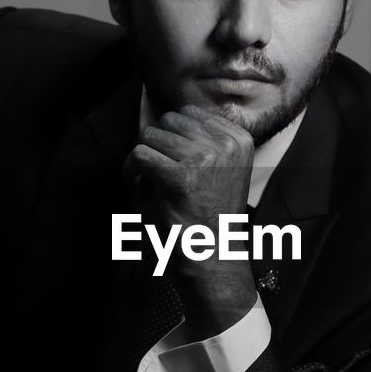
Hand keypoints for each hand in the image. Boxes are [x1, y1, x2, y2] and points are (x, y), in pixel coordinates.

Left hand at [125, 105, 257, 336]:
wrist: (212, 258)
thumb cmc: (208, 216)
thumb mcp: (219, 169)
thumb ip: (201, 140)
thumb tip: (163, 116)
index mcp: (239, 140)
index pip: (190, 113)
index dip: (173, 136)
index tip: (173, 161)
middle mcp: (226, 145)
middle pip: (169, 120)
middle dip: (158, 145)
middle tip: (158, 174)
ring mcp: (204, 160)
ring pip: (151, 135)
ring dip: (144, 159)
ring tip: (151, 184)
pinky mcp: (179, 177)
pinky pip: (139, 155)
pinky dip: (131, 172)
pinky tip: (142, 190)